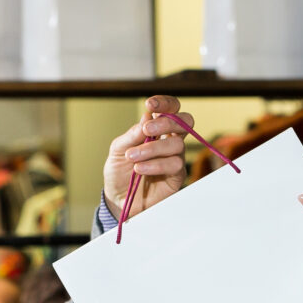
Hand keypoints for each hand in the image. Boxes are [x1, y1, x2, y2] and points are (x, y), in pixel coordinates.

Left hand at [104, 96, 193, 222]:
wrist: (118, 199)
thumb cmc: (119, 173)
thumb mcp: (118, 149)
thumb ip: (132, 134)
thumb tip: (148, 117)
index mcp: (157, 130)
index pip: (170, 110)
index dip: (165, 103)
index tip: (150, 104)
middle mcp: (169, 141)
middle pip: (185, 122)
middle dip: (167, 122)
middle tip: (147, 131)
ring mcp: (174, 158)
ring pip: (177, 144)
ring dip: (153, 148)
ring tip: (133, 157)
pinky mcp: (176, 177)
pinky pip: (174, 165)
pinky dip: (155, 165)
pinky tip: (140, 169)